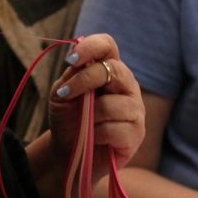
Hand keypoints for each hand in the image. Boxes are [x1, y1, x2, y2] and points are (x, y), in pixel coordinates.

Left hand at [48, 34, 143, 178]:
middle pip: (114, 70)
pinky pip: (115, 129)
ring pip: (113, 104)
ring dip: (89, 115)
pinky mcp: (136, 134)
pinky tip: (94, 138)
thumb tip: (81, 61)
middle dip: (85, 81)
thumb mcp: (61, 94)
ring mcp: (135, 110)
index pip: (108, 46)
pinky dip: (97, 134)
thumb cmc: (68, 118)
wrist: (68, 152)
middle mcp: (126, 86)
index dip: (91, 47)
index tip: (70, 60)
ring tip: (84, 124)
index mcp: (109, 70)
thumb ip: (72, 76)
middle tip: (65, 95)